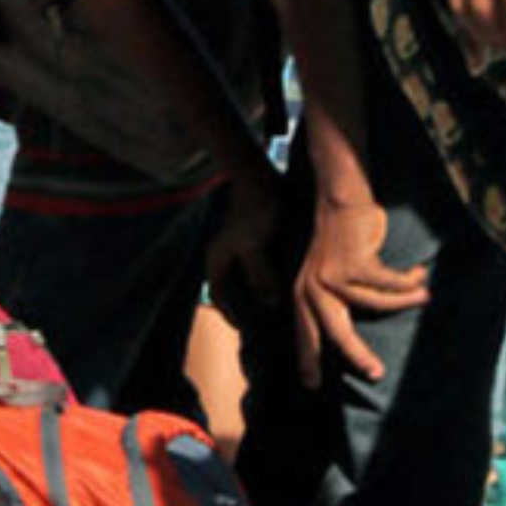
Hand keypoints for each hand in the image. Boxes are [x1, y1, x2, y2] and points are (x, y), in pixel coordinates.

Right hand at [204, 175, 283, 324]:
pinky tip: (289, 279)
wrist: (258, 174)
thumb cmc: (254, 207)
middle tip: (271, 323)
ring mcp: (239, 245)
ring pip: (249, 277)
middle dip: (250, 306)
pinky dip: (272, 275)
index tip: (251, 332)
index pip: (220, 296)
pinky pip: (261, 264)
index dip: (233, 315)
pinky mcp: (255, 237)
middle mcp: (225, 255)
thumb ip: (260, 275)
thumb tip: (269, 304)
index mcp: (216, 259)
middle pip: (235, 289)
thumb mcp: (254, 244)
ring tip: (283, 304)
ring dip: (263, 291)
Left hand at [293, 195, 428, 387]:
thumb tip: (345, 331)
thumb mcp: (326, 272)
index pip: (306, 332)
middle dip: (357, 355)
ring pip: (378, 304)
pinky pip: (392, 285)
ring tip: (422, 295)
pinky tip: (418, 274)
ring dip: (405, 300)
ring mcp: (333, 277)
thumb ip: (331, 298)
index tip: (310, 385)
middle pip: (337, 332)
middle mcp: (314, 287)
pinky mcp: (355, 265)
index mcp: (304, 291)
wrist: (341, 200)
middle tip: (376, 374)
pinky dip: (408, 282)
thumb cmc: (341, 238)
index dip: (308, 358)